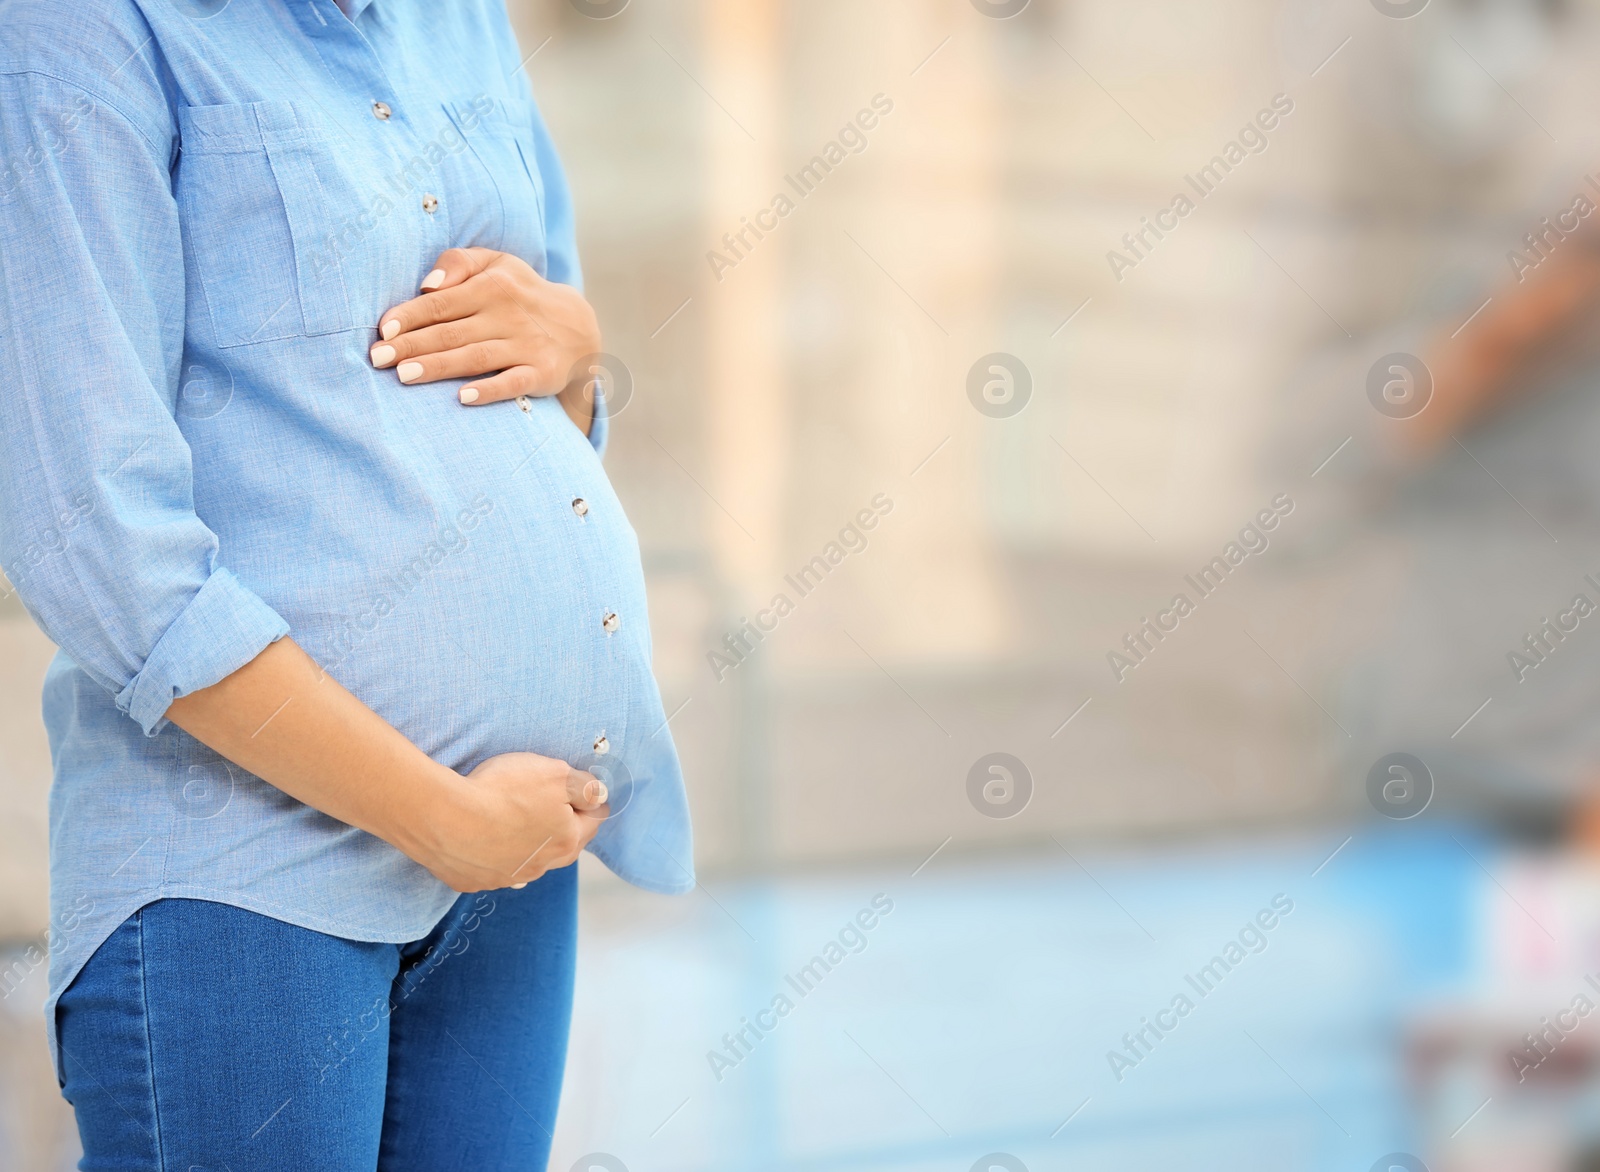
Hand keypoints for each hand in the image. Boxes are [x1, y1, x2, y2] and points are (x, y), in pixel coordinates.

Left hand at [369, 248, 602, 426]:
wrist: (578, 327)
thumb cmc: (520, 294)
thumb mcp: (497, 264)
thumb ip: (459, 262)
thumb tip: (427, 283)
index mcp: (492, 285)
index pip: (441, 302)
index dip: (410, 315)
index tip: (382, 330)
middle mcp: (508, 314)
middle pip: (452, 331)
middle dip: (412, 345)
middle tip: (378, 359)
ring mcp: (526, 345)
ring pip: (475, 357)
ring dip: (439, 366)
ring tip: (404, 376)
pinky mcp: (542, 373)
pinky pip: (513, 383)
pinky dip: (489, 391)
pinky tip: (463, 398)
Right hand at [411, 751, 608, 892]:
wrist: (443, 816)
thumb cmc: (502, 791)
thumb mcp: (554, 774)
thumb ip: (584, 786)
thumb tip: (599, 796)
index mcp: (566, 840)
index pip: (594, 821)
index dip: (592, 803)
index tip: (587, 794)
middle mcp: (540, 866)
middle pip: (564, 846)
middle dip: (565, 828)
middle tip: (558, 810)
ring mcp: (506, 878)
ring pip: (529, 862)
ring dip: (528, 846)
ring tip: (518, 826)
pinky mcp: (474, 882)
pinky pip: (492, 869)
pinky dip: (493, 856)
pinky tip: (483, 840)